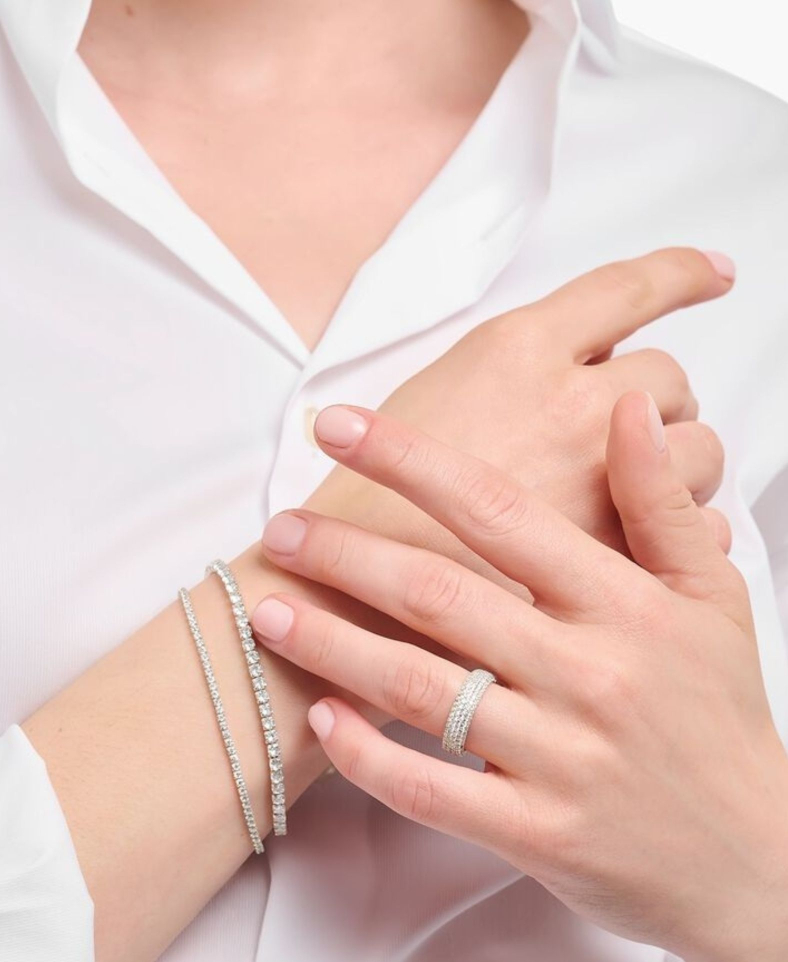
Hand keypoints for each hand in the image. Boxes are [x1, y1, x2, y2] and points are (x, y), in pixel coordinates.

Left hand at [251, 396, 787, 961]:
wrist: (750, 855)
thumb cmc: (719, 718)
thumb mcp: (713, 598)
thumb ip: (662, 504)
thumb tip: (625, 408)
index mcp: (625, 605)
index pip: (499, 512)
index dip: (410, 462)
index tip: (339, 426)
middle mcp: (588, 674)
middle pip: (439, 597)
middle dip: (345, 555)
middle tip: (281, 531)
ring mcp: (559, 759)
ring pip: (420, 690)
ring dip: (332, 647)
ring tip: (268, 614)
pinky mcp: (536, 834)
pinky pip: (431, 792)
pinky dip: (368, 756)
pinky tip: (324, 719)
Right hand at [306, 247, 733, 566]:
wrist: (342, 592)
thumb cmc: (369, 504)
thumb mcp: (429, 397)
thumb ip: (512, 376)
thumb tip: (572, 373)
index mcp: (516, 350)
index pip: (627, 289)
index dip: (681, 276)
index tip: (712, 274)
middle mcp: (568, 402)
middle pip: (667, 378)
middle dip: (657, 407)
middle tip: (623, 438)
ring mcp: (596, 480)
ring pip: (693, 451)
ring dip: (675, 469)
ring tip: (632, 497)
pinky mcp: (609, 553)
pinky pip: (689, 526)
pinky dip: (680, 530)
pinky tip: (652, 542)